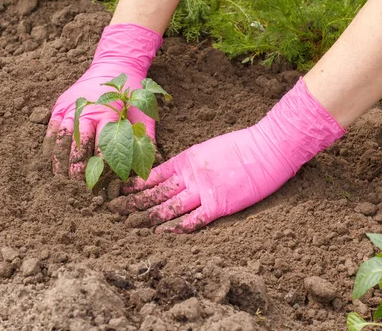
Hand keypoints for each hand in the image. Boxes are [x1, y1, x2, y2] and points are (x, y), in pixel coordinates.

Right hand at [45, 23, 162, 177]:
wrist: (114, 66)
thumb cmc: (132, 96)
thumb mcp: (144, 115)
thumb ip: (146, 141)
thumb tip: (151, 168)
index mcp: (110, 116)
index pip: (103, 148)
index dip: (101, 168)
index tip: (101, 185)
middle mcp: (88, 112)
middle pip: (79, 145)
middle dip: (77, 167)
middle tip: (76, 185)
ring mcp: (72, 108)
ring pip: (62, 138)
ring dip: (60, 160)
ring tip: (60, 178)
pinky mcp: (61, 105)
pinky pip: (51, 127)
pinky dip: (49, 144)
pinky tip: (49, 159)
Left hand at [108, 78, 345, 232]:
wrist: (269, 146)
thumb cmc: (243, 145)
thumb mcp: (208, 148)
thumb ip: (190, 163)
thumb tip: (174, 173)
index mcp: (185, 160)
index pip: (152, 175)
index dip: (133, 185)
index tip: (117, 192)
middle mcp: (189, 175)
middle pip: (154, 192)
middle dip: (131, 202)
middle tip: (111, 211)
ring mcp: (204, 190)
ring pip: (168, 206)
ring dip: (147, 216)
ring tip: (129, 225)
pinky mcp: (220, 205)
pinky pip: (193, 220)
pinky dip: (176, 228)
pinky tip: (161, 234)